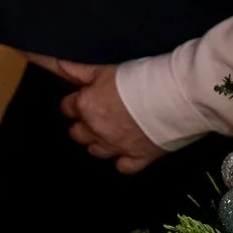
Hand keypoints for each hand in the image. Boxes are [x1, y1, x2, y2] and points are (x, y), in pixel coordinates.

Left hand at [33, 54, 164, 172]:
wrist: (176, 96)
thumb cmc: (142, 79)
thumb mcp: (105, 69)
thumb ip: (78, 71)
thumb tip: (57, 65)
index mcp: (86, 106)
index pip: (67, 108)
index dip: (75, 104)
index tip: (84, 100)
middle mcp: (96, 129)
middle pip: (78, 133)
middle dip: (84, 126)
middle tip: (97, 118)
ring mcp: (117, 146)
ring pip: (96, 151)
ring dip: (100, 143)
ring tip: (110, 134)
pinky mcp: (139, 157)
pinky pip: (124, 167)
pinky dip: (124, 161)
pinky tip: (128, 153)